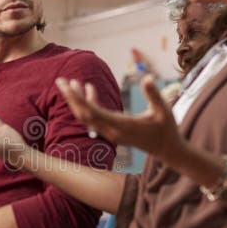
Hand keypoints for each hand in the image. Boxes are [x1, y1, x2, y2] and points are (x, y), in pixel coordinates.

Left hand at [56, 75, 183, 162]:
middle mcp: (111, 131)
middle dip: (70, 98)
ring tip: (71, 82)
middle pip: (83, 115)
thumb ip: (154, 95)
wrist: (166, 150)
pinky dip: (89, 103)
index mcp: (121, 125)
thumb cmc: (166, 129)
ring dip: (77, 101)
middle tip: (60, 80)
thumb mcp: (163, 110)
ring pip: (86, 117)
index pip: (92, 112)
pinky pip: (94, 118)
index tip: (67, 85)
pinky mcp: (111, 132)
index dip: (78, 98)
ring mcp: (109, 133)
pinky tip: (89, 88)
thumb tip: (147, 77)